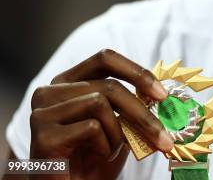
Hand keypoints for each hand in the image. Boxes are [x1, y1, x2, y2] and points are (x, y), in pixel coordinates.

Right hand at [29, 49, 173, 179]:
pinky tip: (99, 157)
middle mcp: (50, 91)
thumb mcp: (119, 124)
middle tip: (165, 137)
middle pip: (110, 86)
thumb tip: (161, 91)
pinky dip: (106, 146)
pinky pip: (91, 128)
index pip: (105, 58)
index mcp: (68, 81)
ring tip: (113, 150)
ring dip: (119, 133)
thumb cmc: (95, 158)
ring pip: (100, 103)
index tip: (162, 94)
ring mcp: (42, 112)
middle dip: (143, 113)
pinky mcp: (43, 135)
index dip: (137, 72)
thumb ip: (133, 103)